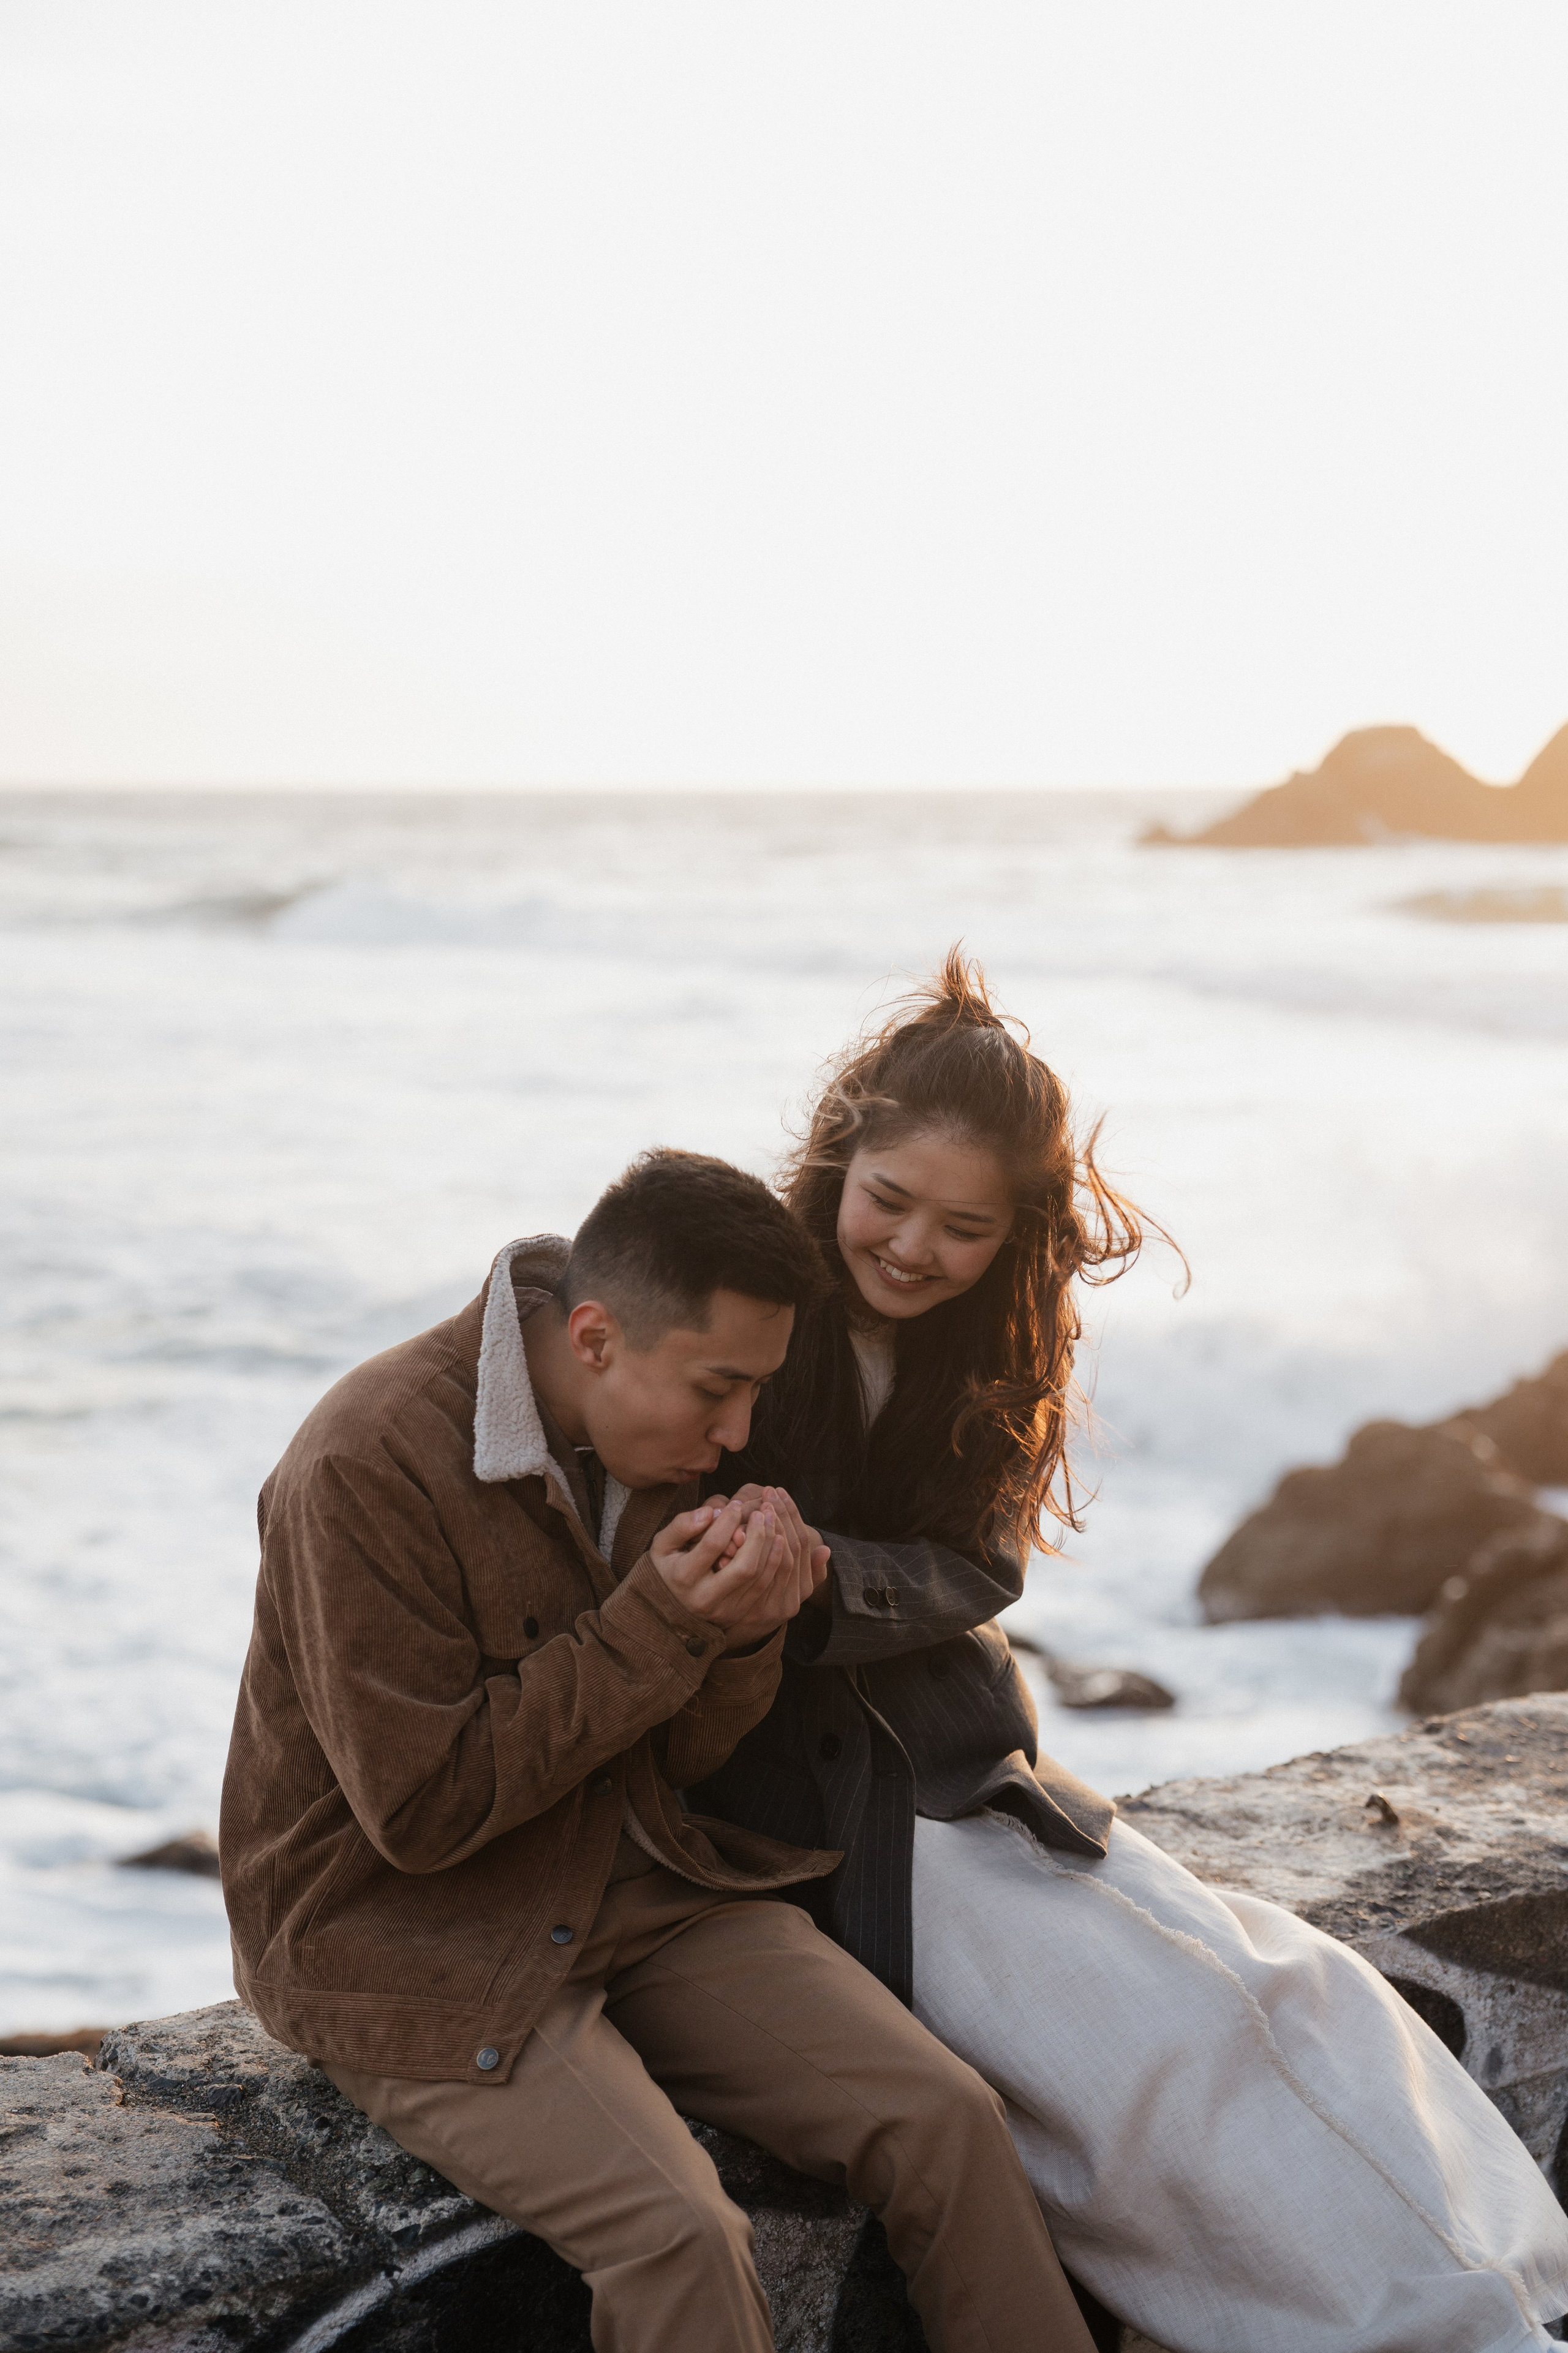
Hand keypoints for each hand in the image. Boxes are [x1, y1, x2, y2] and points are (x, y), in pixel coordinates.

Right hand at [650, 1496, 824, 1650]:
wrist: (672, 1605)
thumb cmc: (669, 1565)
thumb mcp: (663, 1544)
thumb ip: (681, 1526)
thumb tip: (710, 1512)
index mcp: (684, 1578)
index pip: (713, 1544)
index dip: (728, 1520)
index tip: (736, 1503)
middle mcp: (706, 1598)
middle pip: (744, 1566)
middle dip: (759, 1535)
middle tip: (763, 1510)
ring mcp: (726, 1610)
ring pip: (760, 1578)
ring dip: (772, 1546)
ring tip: (773, 1519)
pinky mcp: (741, 1614)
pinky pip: (767, 1588)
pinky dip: (776, 1561)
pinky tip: (779, 1540)